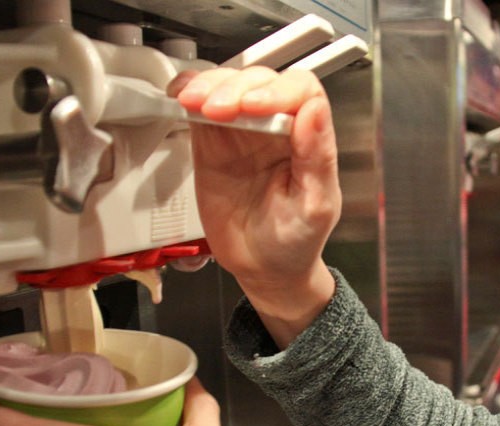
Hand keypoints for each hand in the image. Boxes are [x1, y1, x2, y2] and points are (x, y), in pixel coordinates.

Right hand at [170, 67, 339, 345]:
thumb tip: (315, 110)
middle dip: (236, 88)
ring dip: (209, 87)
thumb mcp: (316, 206)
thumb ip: (318, 157)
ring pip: (226, 87)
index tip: (255, 106)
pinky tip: (181, 98)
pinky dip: (187, 94)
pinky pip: (199, 108)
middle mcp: (276, 128)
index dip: (276, 90)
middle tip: (219, 109)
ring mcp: (242, 132)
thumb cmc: (296, 241)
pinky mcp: (212, 143)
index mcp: (308, 138)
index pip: (300, 90)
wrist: (263, 269)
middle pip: (258, 81)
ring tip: (196, 104)